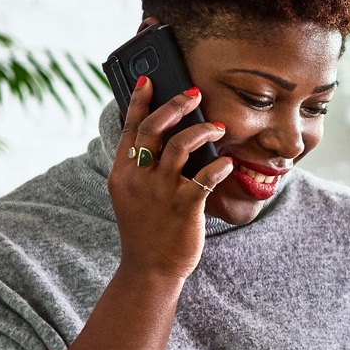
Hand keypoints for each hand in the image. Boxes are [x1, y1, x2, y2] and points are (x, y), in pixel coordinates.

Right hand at [109, 77, 233, 280]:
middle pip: (153, 129)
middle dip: (174, 105)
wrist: (149, 270)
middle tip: (194, 94)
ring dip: (201, 131)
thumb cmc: (147, 229)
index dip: (139, 101)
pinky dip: (219, 166)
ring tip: (218, 128)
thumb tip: (164, 138)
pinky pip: (205, 178)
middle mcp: (138, 178)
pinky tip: (227, 162)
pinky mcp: (183, 207)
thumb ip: (141, 168)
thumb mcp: (132, 195)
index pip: (129, 128)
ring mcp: (160, 192)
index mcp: (122, 172)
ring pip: (180, 147)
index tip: (148, 79)